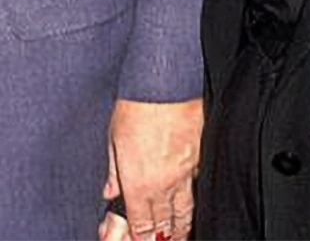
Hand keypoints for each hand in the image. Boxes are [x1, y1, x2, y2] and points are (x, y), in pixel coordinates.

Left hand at [103, 97, 202, 240]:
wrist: (166, 83)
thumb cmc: (135, 105)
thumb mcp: (113, 138)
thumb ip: (113, 171)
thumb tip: (109, 191)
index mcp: (138, 182)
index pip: (140, 224)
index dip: (139, 238)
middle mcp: (163, 184)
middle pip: (165, 225)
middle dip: (161, 238)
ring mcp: (185, 174)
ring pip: (185, 212)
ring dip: (180, 227)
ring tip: (177, 235)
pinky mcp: (199, 160)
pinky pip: (197, 188)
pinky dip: (192, 200)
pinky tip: (191, 204)